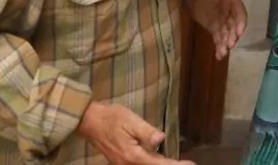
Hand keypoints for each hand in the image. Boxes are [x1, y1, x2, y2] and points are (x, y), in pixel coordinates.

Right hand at [77, 102, 194, 164]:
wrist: (90, 121)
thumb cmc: (111, 117)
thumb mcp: (131, 120)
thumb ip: (147, 131)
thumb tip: (161, 138)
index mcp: (133, 156)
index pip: (159, 164)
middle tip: (188, 164)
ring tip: (178, 163)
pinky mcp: (121, 162)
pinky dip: (153, 164)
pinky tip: (161, 161)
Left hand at [184, 0, 246, 59]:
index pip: (239, 11)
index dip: (240, 22)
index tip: (238, 32)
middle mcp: (229, 9)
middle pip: (233, 25)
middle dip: (232, 35)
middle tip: (230, 44)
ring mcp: (221, 19)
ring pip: (227, 33)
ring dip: (226, 43)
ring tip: (223, 52)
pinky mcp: (213, 27)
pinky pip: (219, 37)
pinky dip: (220, 46)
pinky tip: (219, 55)